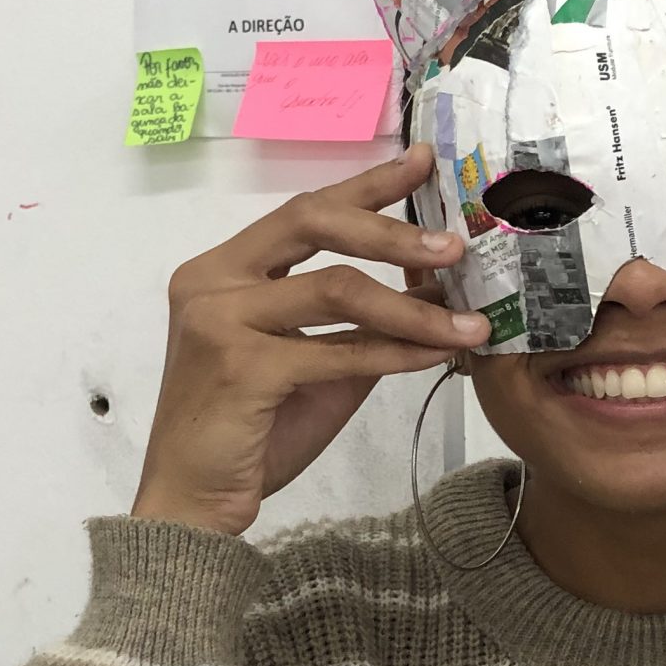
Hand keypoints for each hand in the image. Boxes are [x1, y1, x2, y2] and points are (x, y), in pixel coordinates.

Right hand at [134, 146, 486, 535]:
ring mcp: (221, 320)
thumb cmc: (252, 434)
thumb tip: (435, 285)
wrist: (195, 501)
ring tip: (470, 319)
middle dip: (391, 229)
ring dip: (412, 306)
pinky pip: (340, 351)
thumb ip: (358, 323)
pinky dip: (397, 351)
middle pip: (311, 222)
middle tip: (454, 243)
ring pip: (337, 289)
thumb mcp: (314, 366)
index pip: (302, 211)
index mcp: (222, 269)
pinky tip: (437, 354)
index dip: (365, 186)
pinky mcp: (241, 367)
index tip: (422, 163)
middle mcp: (212, 281)